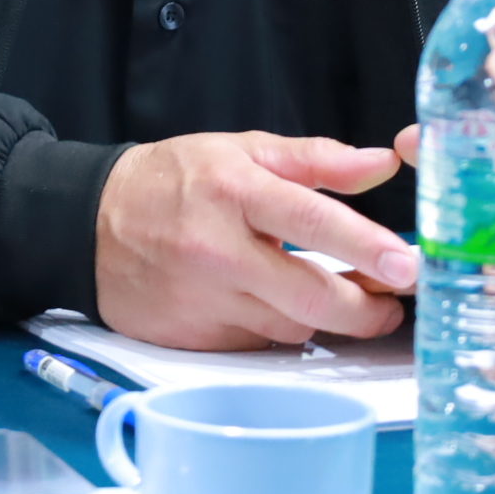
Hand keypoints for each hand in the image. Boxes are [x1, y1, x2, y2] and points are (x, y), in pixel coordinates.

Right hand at [93, 132, 416, 349]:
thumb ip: (314, 158)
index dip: (366, 246)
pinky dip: (278, 328)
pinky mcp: (194, 339)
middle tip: (391, 301)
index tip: (408, 265)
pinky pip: (258, 344)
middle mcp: (216, 250)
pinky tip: (279, 306)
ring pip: (291, 326)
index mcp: (231, 190)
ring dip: (323, 316)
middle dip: (365, 307)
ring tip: (339, 295)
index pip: (311, 220)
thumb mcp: (238, 149)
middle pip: (311, 296)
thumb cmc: (172, 181)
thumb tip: (382, 163)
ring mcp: (204, 301)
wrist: (86, 225)